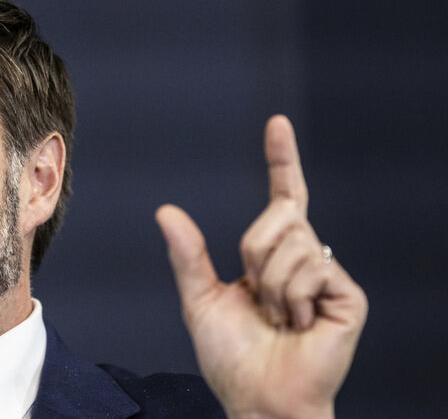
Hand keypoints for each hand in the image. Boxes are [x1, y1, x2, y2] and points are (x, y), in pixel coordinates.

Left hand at [155, 115, 367, 418]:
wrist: (258, 398)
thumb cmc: (232, 357)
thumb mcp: (201, 300)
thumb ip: (188, 255)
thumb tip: (166, 210)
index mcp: (272, 256)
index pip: (282, 197)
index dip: (281, 160)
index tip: (277, 124)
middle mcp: (304, 257)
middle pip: (278, 216)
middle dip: (254, 254)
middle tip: (257, 299)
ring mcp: (327, 275)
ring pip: (292, 241)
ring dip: (270, 284)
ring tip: (278, 317)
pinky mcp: (348, 294)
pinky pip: (310, 267)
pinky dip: (291, 298)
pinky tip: (297, 324)